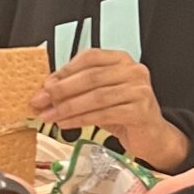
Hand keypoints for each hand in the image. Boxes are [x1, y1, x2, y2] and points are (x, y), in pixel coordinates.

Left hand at [37, 49, 189, 171]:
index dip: (65, 70)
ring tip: (50, 115)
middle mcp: (133, 71)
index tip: (45, 84)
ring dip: (68, 107)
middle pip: (91, 77)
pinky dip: (81, 119)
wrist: (151, 136)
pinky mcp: (140, 111)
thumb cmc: (124, 112)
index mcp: (121, 60)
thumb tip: (46, 90)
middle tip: (41, 100)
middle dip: (61, 90)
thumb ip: (78, 89)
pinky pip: (104, 114)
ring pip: (95, 97)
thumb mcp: (99, 95)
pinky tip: (66, 124)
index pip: (90, 57)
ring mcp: (139, 90)